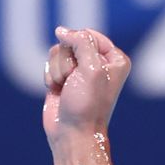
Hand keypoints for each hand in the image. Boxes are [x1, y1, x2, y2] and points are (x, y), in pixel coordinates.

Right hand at [43, 27, 130, 147]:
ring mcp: (79, 71)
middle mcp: (98, 63)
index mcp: (115, 60)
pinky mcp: (63, 78)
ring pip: (58, 51)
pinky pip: (49, 64)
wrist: (73, 134)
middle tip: (74, 81)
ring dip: (58, 71)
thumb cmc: (87, 105)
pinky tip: (58, 91)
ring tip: (67, 88)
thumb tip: (61, 30)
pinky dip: (50, 77)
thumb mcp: (91, 68)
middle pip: (71, 42)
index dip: (79, 47)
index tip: (82, 67)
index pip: (89, 35)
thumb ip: (81, 41)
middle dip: (68, 61)